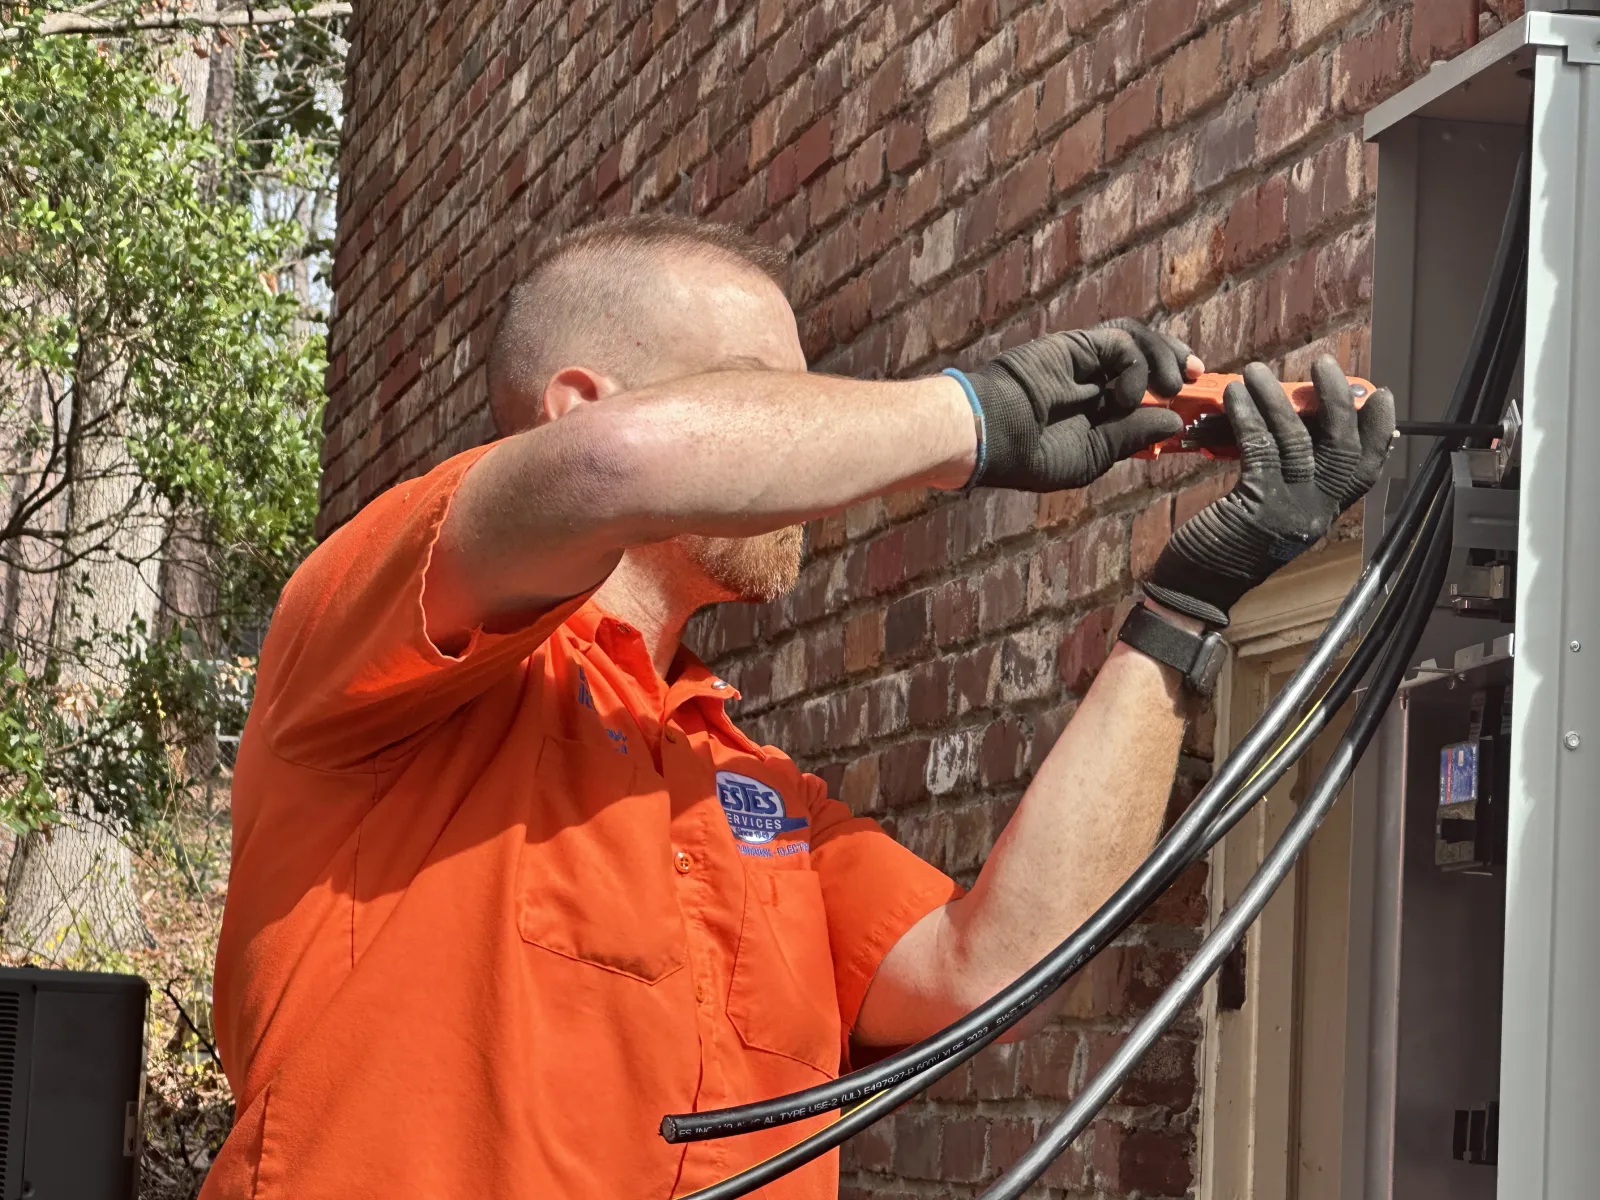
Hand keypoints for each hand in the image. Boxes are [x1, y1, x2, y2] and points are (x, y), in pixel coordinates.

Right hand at [952, 319, 1195, 491]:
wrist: (993, 435)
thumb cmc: (1032, 455)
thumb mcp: (1094, 454)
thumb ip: (1133, 436)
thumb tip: (1175, 422)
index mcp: (1099, 411)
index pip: (1147, 391)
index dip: (1177, 391)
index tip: (1200, 402)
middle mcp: (1096, 381)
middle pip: (1149, 358)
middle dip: (1179, 363)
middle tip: (1197, 378)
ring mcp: (1086, 360)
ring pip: (1139, 341)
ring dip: (1165, 356)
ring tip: (1174, 384)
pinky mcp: (1077, 344)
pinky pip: (1120, 340)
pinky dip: (1134, 364)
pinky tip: (1125, 392)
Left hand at [1144, 356, 1396, 627]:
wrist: (1194, 593)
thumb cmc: (1221, 549)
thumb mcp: (1265, 512)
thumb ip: (1283, 479)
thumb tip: (1287, 427)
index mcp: (1321, 513)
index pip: (1366, 470)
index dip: (1379, 432)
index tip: (1380, 396)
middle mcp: (1315, 512)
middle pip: (1344, 447)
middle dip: (1337, 400)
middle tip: (1323, 364)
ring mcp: (1289, 510)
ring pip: (1299, 440)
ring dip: (1278, 399)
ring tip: (1258, 370)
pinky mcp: (1257, 506)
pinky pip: (1261, 450)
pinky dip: (1249, 418)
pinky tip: (1235, 395)